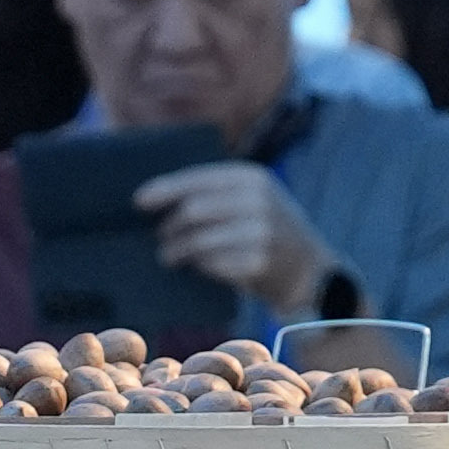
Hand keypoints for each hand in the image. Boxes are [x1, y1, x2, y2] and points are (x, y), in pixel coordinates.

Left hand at [132, 160, 333, 321]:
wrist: (310, 270)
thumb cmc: (267, 232)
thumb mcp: (252, 200)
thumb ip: (217, 195)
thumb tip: (161, 202)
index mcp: (252, 177)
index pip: (198, 179)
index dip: (165, 189)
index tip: (138, 201)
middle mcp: (258, 200)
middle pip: (194, 210)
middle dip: (170, 227)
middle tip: (159, 238)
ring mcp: (261, 231)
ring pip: (200, 240)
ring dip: (177, 250)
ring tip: (167, 256)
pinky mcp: (259, 262)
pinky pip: (214, 264)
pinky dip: (199, 267)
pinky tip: (194, 268)